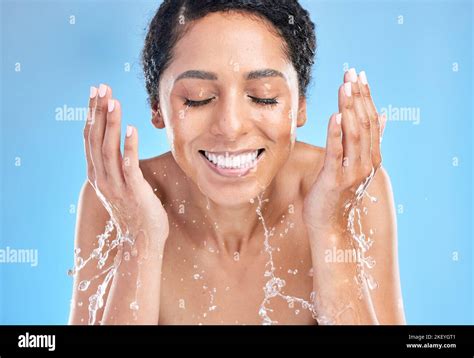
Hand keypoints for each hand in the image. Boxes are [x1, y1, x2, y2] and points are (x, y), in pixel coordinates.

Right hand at [84, 84, 168, 250]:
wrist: (141, 243)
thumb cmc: (135, 213)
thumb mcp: (119, 187)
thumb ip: (115, 167)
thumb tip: (119, 145)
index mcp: (98, 176)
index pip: (90, 139)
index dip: (92, 115)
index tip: (95, 93)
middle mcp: (103, 179)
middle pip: (96, 140)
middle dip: (98, 112)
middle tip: (101, 87)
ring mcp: (117, 186)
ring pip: (109, 150)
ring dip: (110, 124)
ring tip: (113, 102)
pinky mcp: (134, 192)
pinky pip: (130, 167)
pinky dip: (129, 147)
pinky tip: (131, 129)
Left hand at [303, 69, 385, 234]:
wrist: (329, 225)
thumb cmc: (337, 194)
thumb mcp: (355, 165)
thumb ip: (367, 142)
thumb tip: (382, 116)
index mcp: (371, 158)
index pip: (371, 121)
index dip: (365, 97)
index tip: (359, 76)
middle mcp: (366, 163)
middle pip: (364, 123)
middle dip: (357, 96)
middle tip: (351, 72)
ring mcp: (352, 172)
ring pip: (353, 134)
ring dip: (349, 108)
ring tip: (344, 86)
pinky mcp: (334, 179)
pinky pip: (336, 152)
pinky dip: (336, 133)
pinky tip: (334, 115)